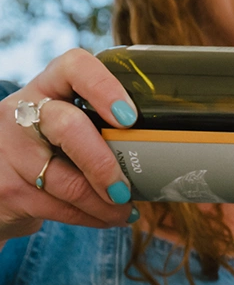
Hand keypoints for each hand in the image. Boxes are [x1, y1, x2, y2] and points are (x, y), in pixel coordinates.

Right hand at [0, 49, 138, 241]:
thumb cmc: (51, 149)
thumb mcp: (67, 125)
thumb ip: (101, 126)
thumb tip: (166, 150)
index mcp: (48, 88)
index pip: (74, 66)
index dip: (104, 87)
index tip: (130, 117)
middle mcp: (22, 112)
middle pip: (67, 126)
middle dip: (103, 163)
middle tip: (125, 188)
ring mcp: (9, 150)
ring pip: (65, 179)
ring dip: (104, 204)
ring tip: (125, 210)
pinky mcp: (7, 189)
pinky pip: (58, 207)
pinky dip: (92, 217)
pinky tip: (108, 218)